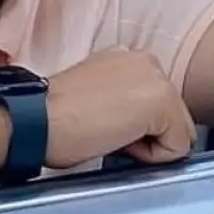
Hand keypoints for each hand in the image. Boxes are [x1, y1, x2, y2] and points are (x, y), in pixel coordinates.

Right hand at [44, 48, 196, 168]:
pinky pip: (177, 148)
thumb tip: (139, 127)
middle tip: (105, 131)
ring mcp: (156, 78)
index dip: (134, 128)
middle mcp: (146, 60)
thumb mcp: (95, 96)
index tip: (102, 124)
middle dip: (147, 135)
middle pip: (173, 119)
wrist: (35, 119)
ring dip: (148, 145)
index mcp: (127, 58)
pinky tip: (118, 140)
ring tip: (110, 135)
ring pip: (178, 133)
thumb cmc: (51, 117)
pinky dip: (151, 156)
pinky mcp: (161, 101)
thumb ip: (122, 100)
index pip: (156, 106)